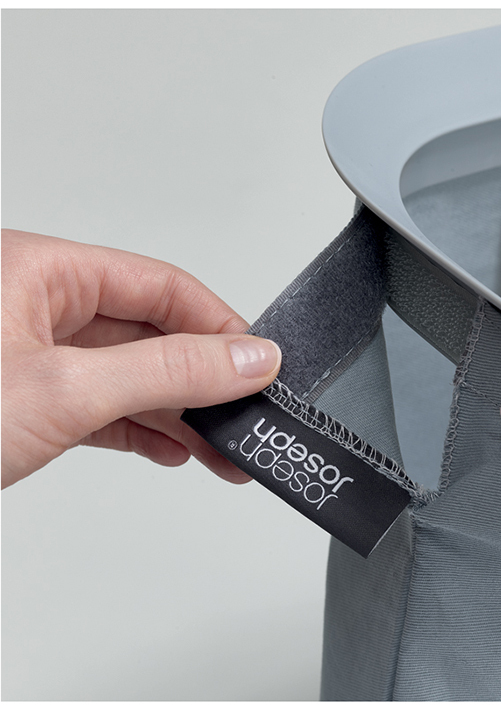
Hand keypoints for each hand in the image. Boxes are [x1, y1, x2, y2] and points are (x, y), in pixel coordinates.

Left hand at [2, 230, 281, 487]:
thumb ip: (166, 372)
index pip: (158, 286)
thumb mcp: (65, 389)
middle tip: (245, 414)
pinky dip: (139, 429)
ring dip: (178, 415)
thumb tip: (247, 358)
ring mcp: (25, 358)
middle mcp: (32, 307)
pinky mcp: (23, 404)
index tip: (257, 365)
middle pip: (149, 335)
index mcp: (37, 272)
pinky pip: (99, 408)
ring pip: (127, 377)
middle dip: (201, 382)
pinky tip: (174, 448)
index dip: (217, 326)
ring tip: (221, 447)